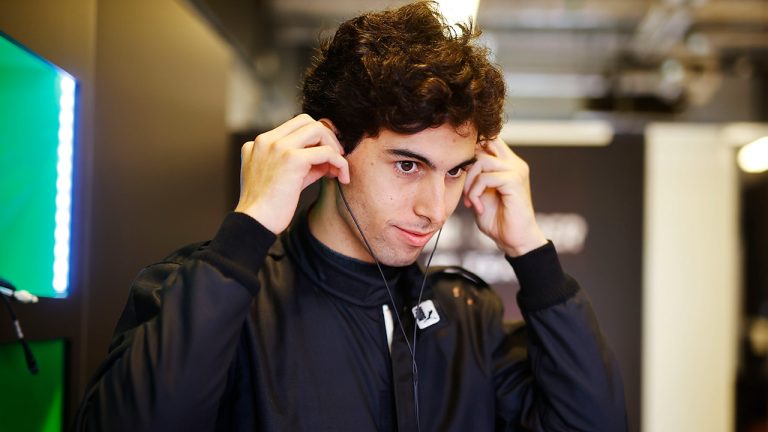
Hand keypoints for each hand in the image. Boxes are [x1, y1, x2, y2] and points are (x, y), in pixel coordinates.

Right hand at [235, 114, 349, 233]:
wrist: (254, 223)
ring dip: (334, 147)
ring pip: (318, 130)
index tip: (324, 157)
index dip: (314, 139)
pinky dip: (340, 163)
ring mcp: (279, 147)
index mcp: (259, 143)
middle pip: (306, 121)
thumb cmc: (268, 207)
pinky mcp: (292, 159)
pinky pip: (326, 152)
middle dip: (326, 137)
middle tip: (336, 157)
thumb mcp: (282, 178)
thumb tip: (329, 158)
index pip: (294, 126)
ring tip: (339, 169)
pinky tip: (343, 178)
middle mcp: (267, 140)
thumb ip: (302, 164)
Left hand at [463, 137, 546, 256]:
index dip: (471, 152)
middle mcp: (514, 163)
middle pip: (486, 141)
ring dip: (469, 183)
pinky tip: (477, 208)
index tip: (461, 175)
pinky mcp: (514, 181)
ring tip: (470, 201)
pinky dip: (475, 193)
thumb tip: (459, 163)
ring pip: (481, 160)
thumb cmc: (498, 220)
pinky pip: (485, 178)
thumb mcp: (480, 194)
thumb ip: (474, 177)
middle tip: (464, 185)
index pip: (488, 141)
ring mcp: (516, 170)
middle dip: (468, 161)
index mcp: (507, 164)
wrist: (514, 241)